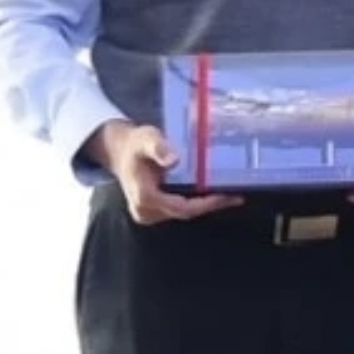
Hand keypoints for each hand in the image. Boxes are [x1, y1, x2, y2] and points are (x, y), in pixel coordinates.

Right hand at [92, 120, 235, 223]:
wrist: (120, 152)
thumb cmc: (135, 144)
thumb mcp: (146, 138)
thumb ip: (158, 148)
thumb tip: (174, 160)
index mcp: (144, 197)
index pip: (181, 207)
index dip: (205, 204)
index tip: (225, 196)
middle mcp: (146, 211)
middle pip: (185, 212)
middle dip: (210, 205)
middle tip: (234, 196)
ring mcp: (148, 214)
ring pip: (183, 213)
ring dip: (204, 205)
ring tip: (228, 195)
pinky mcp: (153, 213)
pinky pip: (178, 210)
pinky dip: (195, 203)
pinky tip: (211, 194)